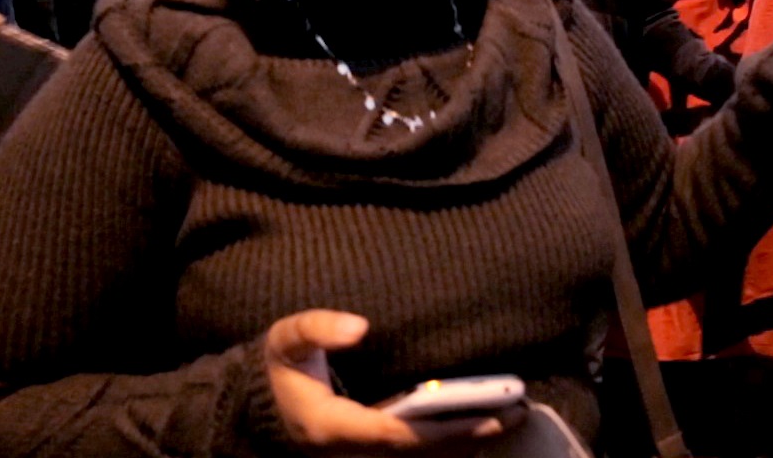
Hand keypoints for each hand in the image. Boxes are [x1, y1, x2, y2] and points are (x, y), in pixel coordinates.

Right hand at [266, 310, 523, 455]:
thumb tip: (359, 326)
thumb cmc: (278, 368)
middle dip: (469, 438)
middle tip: (516, 414)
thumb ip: (317, 328)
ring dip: (467, 444)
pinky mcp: (372, 456)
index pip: (395, 436)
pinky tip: (483, 429)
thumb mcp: (285, 340)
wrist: (256, 407)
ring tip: (512, 418)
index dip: (441, 430)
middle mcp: (351, 454)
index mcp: (333, 428)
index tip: (483, 417)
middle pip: (419, 455)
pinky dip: (451, 446)